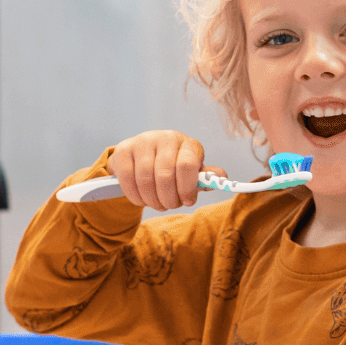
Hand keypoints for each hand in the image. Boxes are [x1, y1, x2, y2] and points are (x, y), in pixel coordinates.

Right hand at [107, 130, 222, 210]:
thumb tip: (222, 177)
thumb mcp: (190, 173)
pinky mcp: (123, 150)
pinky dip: (135, 196)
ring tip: (156, 204)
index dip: (187, 188)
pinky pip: (127, 179)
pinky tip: (141, 200)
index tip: (187, 201)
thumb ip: (204, 178)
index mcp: (187, 144)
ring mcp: (143, 142)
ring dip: (151, 200)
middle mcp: (166, 138)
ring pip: (145, 180)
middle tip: (169, 205)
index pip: (187, 166)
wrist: (141, 157)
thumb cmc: (172, 168)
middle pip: (165, 175)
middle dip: (168, 198)